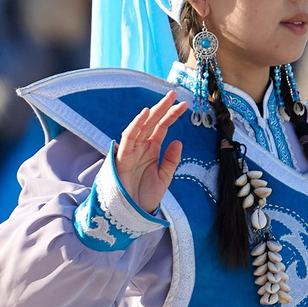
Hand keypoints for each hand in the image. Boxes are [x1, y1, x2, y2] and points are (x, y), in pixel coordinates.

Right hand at [114, 89, 187, 215]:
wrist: (133, 213)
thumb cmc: (146, 196)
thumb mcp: (165, 177)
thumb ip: (171, 160)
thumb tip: (178, 141)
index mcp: (152, 149)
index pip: (163, 127)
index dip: (172, 115)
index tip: (185, 105)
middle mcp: (142, 146)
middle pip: (153, 122)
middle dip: (163, 107)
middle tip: (174, 93)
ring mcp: (132, 150)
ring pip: (142, 126)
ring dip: (152, 112)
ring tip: (164, 100)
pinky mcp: (123, 156)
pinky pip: (129, 137)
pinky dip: (136, 125)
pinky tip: (145, 114)